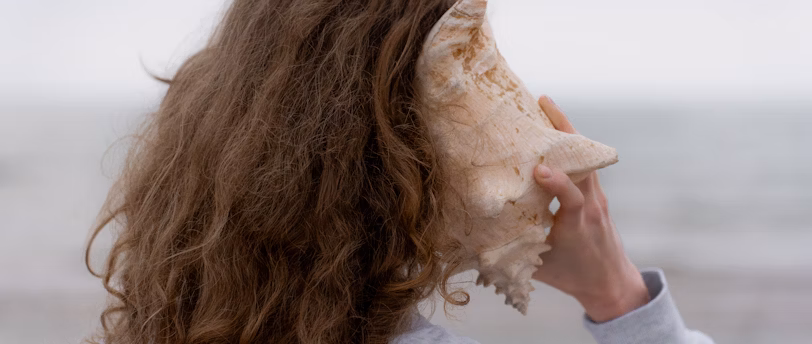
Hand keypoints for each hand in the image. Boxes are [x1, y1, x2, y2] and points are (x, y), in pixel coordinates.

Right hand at [531, 96, 649, 322]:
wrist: (611, 283)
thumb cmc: (573, 277)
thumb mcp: (541, 270)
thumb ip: (513, 254)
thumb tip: (474, 243)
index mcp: (578, 224)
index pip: (573, 197)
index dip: (559, 182)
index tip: (540, 170)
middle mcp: (592, 205)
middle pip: (586, 162)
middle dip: (564, 131)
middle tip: (541, 104)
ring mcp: (598, 197)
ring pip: (586, 157)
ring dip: (566, 130)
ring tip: (543, 106)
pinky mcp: (597, 194)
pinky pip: (585, 162)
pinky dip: (570, 144)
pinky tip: (551, 130)